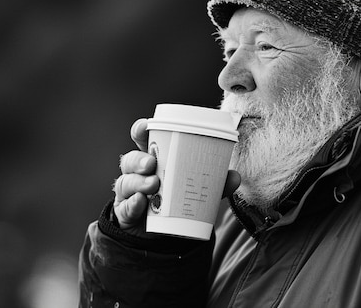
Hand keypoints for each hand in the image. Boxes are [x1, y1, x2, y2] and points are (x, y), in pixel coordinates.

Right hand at [113, 118, 241, 235]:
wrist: (163, 233)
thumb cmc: (177, 200)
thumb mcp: (196, 190)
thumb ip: (213, 184)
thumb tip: (236, 176)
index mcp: (153, 159)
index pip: (142, 140)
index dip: (140, 131)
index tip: (144, 126)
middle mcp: (136, 173)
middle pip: (130, 159)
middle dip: (139, 159)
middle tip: (152, 163)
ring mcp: (128, 194)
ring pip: (126, 182)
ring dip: (138, 182)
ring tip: (153, 184)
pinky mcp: (125, 213)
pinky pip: (124, 207)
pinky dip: (131, 205)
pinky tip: (139, 202)